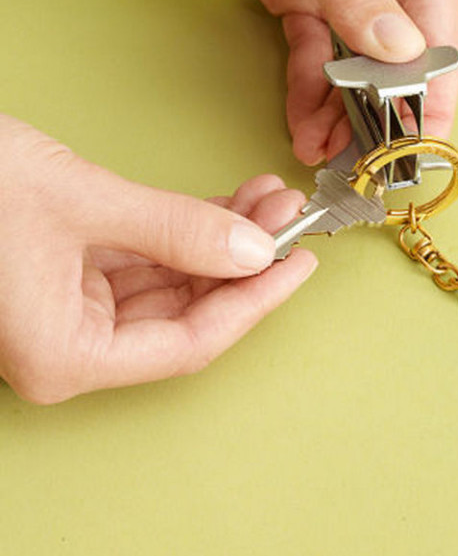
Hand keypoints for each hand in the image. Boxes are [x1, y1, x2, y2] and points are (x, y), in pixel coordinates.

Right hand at [0, 115, 315, 403]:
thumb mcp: (85, 203)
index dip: (253, 303)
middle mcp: (65, 345)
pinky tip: (225, 204)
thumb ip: (175, 228)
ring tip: (265, 199)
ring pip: (166, 284)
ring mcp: (64, 310)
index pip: (188, 344)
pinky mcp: (64, 273)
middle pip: (182, 315)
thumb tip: (252, 248)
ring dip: (217, 240)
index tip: (297, 265)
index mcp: (63, 356)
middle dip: (239, 260)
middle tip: (286, 217)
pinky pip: (141, 260)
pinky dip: (182, 231)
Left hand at [119, 0, 457, 165]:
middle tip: (361, 170)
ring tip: (322, 156)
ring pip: (353, 65)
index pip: (437, 40)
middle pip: (397, 61)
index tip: (417, 156)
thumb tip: (404, 59)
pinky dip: (309, 89)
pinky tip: (302, 123)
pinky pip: (313, 53)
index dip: (430, 101)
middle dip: (380, 115)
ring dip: (340, 112)